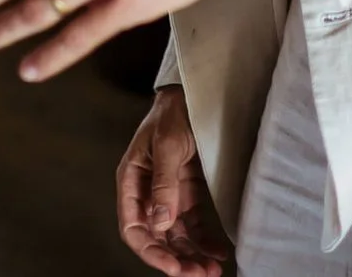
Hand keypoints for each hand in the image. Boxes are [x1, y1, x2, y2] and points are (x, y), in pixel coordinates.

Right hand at [117, 87, 228, 276]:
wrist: (193, 93)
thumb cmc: (174, 113)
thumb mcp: (167, 144)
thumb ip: (163, 183)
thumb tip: (161, 223)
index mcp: (131, 182)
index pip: (134, 229)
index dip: (152, 252)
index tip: (175, 268)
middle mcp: (147, 193)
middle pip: (157, 238)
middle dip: (177, 260)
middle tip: (201, 275)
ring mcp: (168, 194)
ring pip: (176, 235)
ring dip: (192, 255)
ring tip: (212, 271)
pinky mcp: (187, 191)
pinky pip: (194, 223)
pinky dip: (205, 239)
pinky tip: (219, 252)